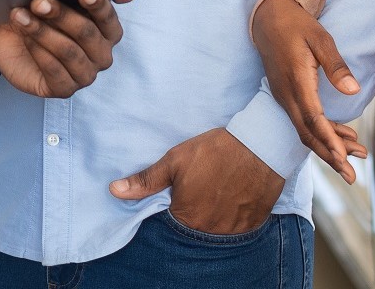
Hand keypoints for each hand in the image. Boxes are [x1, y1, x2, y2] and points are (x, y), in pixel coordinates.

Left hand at [0, 0, 136, 97]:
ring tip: (21, 15)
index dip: (98, 5)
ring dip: (42, 31)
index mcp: (109, 32)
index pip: (109, 19)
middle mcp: (102, 56)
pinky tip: (23, 34)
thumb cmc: (44, 13)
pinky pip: (53, 70)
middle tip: (39, 1)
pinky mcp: (63, 89)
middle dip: (62, 15)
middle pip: (86, 33)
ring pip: (68, 51)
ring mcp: (85, 75)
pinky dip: (36, 49)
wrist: (12, 35)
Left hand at [109, 128, 285, 235]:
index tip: (179, 193)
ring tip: (216, 191)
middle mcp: (209, 230)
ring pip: (216, 228)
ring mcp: (233, 230)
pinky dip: (232, 215)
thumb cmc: (214, 151)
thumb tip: (114, 191)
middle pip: (194, 227)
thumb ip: (146, 180)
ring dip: (213, 215)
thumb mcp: (175, 160)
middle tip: (201, 189)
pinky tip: (232, 196)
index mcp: (186, 218)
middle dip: (193, 211)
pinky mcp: (252, 224)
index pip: (171, 222)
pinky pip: (236, 228)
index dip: (173, 206)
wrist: (260, 145)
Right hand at [251, 0, 367, 181]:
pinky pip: (303, 120)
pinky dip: (322, 132)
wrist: (267, 19)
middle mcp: (287, 94)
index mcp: (296, 81)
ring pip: (305, 130)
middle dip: (329, 156)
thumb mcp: (320, 38)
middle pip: (307, 133)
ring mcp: (284, 97)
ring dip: (328, 146)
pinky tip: (341, 137)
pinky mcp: (286, 95)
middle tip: (350, 177)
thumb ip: (336, 65)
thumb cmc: (297, 25)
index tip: (342, 158)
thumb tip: (352, 91)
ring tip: (354, 160)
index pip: (313, 118)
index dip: (328, 140)